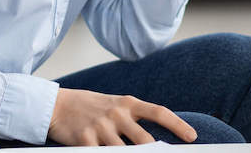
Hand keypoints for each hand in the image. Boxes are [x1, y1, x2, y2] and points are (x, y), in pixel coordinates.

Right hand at [47, 88, 196, 145]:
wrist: (58, 106)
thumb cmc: (91, 107)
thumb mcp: (116, 105)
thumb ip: (135, 118)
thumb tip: (156, 139)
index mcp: (128, 103)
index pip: (159, 112)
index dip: (177, 125)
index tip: (192, 136)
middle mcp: (117, 114)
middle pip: (145, 140)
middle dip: (157, 152)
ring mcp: (101, 127)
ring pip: (124, 152)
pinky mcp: (85, 141)